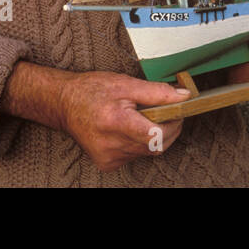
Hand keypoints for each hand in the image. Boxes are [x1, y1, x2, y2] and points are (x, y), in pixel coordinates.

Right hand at [54, 71, 189, 171]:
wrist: (64, 104)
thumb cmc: (93, 90)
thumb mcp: (126, 83)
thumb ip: (157, 92)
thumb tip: (184, 97)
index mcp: (115, 122)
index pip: (156, 135)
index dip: (173, 124)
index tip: (178, 111)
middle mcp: (110, 144)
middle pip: (155, 145)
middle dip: (168, 129)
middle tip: (166, 112)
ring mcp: (108, 157)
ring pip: (147, 152)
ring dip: (153, 136)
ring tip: (143, 118)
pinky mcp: (106, 164)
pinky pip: (135, 155)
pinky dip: (139, 143)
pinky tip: (129, 129)